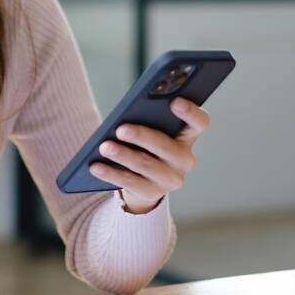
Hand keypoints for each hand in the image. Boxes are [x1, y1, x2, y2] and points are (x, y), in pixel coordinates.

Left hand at [89, 97, 209, 214]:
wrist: (143, 179)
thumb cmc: (145, 144)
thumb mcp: (150, 129)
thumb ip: (146, 119)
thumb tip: (124, 118)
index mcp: (187, 136)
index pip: (200, 123)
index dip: (191, 112)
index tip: (175, 101)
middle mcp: (184, 159)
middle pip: (167, 147)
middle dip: (142, 137)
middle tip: (121, 129)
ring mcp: (170, 179)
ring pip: (146, 165)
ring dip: (123, 155)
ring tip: (104, 147)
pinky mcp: (152, 193)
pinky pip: (129, 182)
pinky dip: (110, 173)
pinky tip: (95, 166)